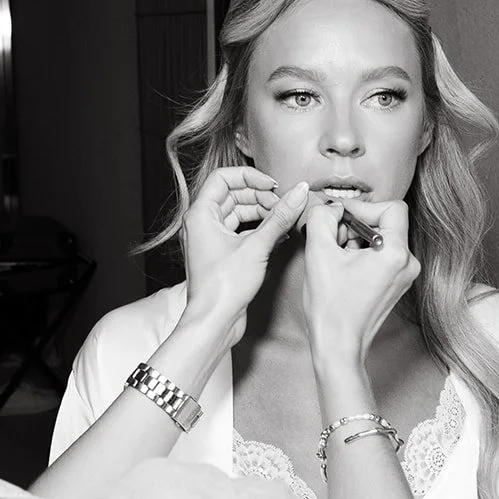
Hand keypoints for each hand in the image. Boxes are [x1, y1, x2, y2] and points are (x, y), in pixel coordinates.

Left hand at [179, 167, 308, 340]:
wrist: (214, 321)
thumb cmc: (223, 287)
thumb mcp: (257, 246)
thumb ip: (280, 217)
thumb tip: (298, 193)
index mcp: (200, 214)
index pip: (223, 178)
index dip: (250, 177)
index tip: (273, 186)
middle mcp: (201, 223)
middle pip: (232, 194)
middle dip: (259, 196)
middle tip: (283, 205)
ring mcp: (210, 239)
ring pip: (237, 212)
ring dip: (261, 213)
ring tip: (283, 220)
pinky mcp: (221, 254)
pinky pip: (240, 230)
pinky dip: (258, 229)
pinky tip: (278, 235)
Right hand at [303, 199, 419, 369]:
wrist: (338, 346)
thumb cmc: (331, 307)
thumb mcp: (319, 253)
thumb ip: (322, 218)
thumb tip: (330, 206)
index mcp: (396, 254)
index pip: (391, 207)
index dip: (363, 208)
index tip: (341, 218)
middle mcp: (408, 264)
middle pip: (387, 223)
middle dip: (357, 225)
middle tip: (334, 240)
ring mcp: (405, 276)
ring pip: (383, 239)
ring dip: (357, 240)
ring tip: (337, 258)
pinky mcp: (397, 284)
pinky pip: (383, 255)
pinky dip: (363, 254)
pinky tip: (345, 269)